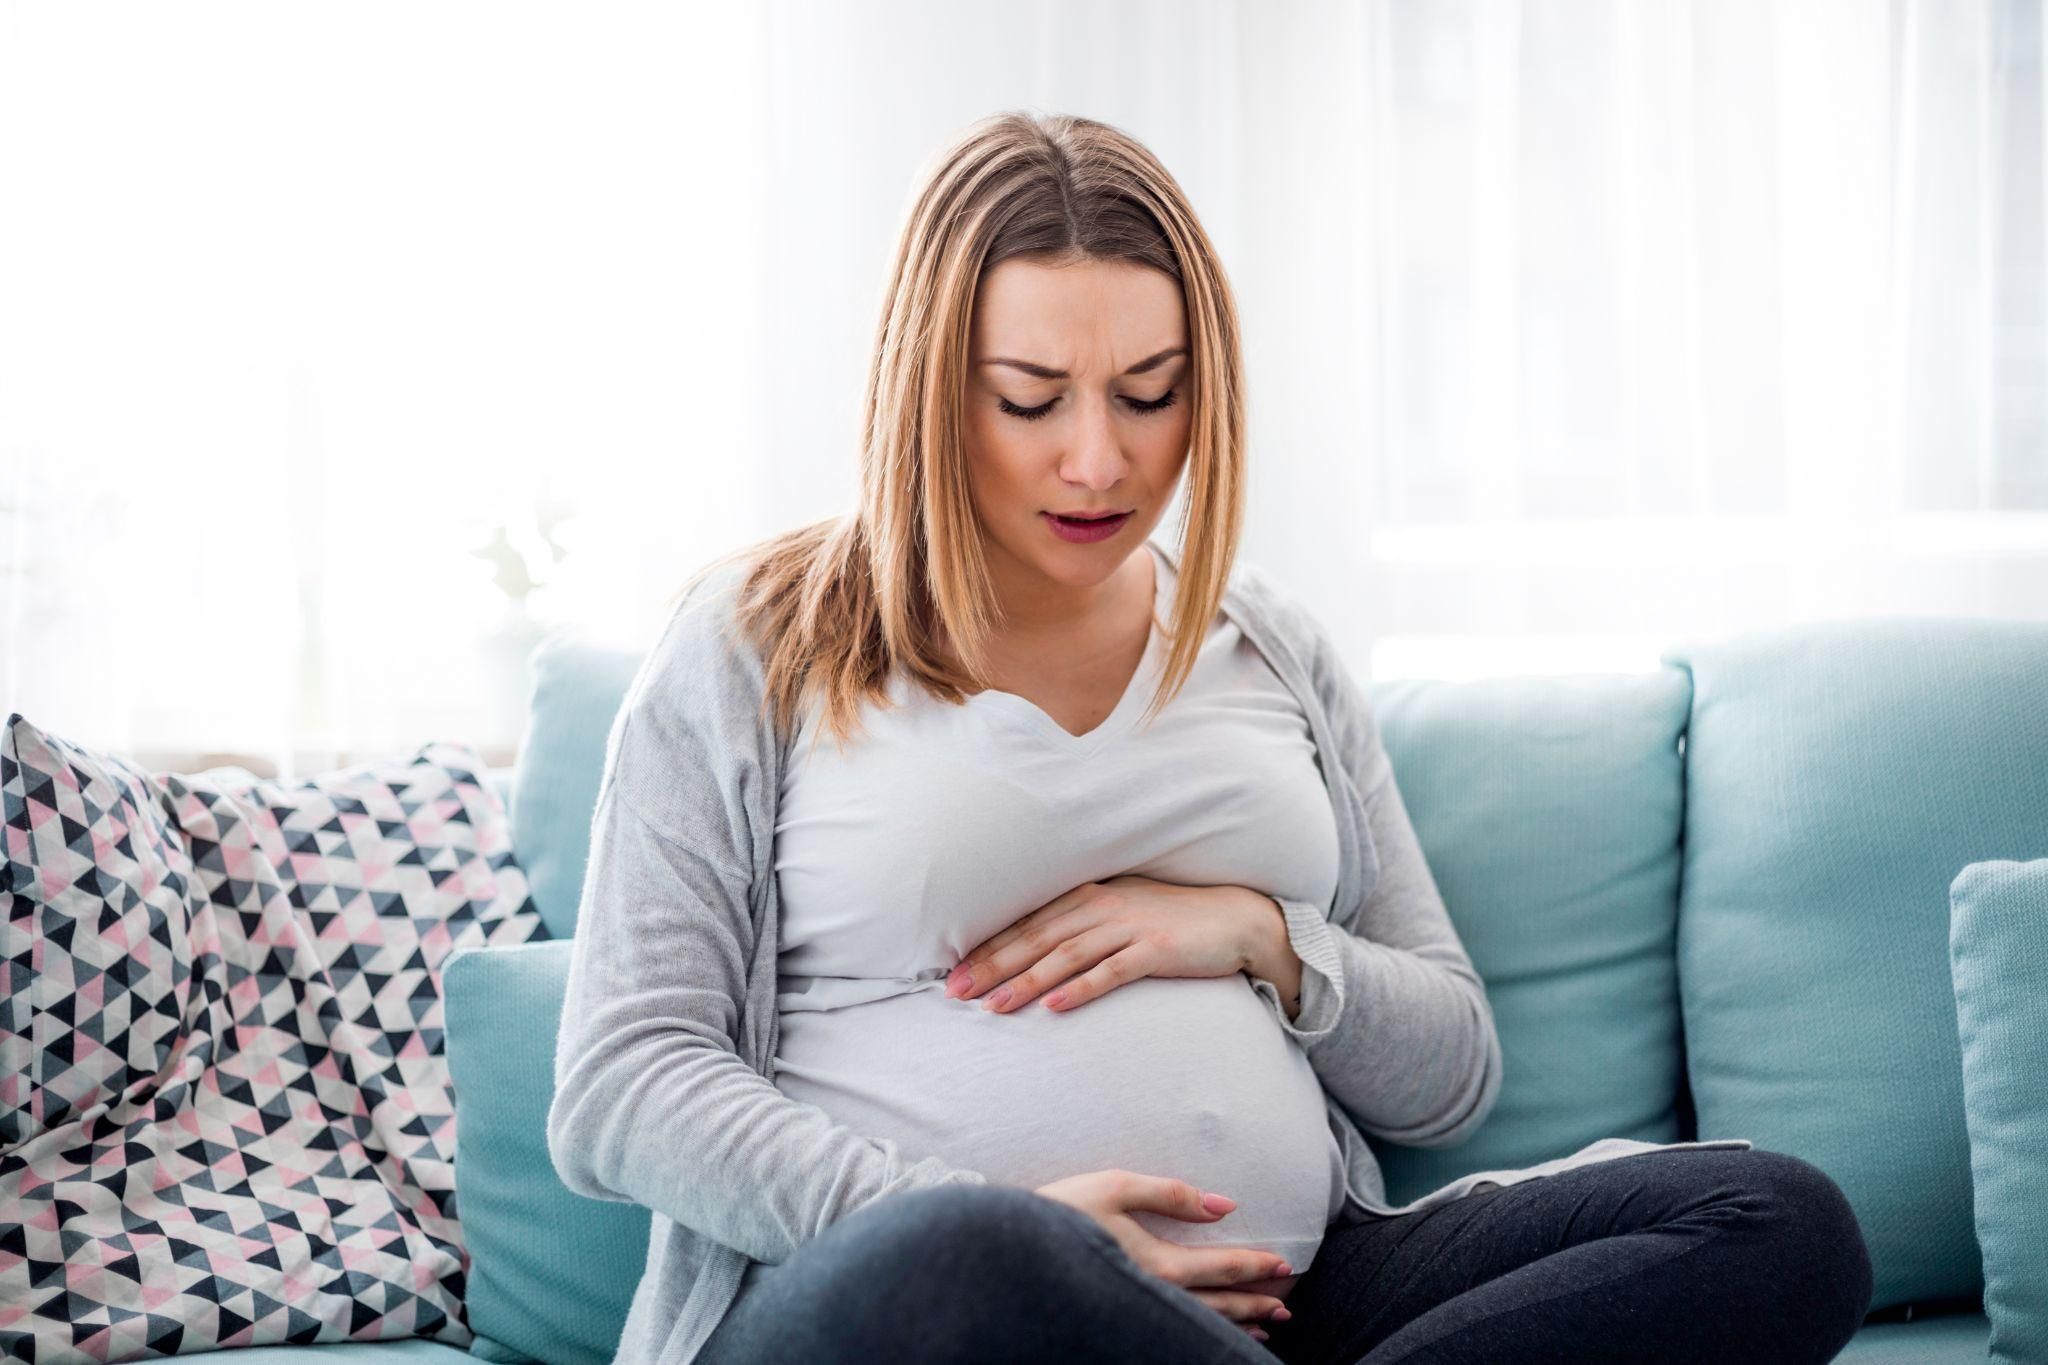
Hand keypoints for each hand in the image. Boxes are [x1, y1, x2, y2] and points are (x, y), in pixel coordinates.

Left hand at [945, 875, 1290, 1013]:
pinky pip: (1111, 971)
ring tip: (993, 1007)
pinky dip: (1079, 988)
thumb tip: (1033, 952)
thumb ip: (1079, 927)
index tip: (952, 974)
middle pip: (1036, 938)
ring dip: (1026, 981)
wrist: (1233, 920)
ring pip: (1065, 955)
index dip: (987, 949)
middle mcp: (1102, 906)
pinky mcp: (1155, 950)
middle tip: (955, 994)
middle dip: (992, 966)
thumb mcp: (1118, 913)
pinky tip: (1054, 1006)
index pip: (1027, 924)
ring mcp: (1128, 927)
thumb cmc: (1169, 921)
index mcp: (1088, 896)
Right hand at [1033, 1169, 1297, 1340]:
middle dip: (1255, 1302)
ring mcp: (1138, 1311)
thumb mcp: (1115, 1186)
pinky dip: (1205, 1331)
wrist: (1011, 1249)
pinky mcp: (1123, 1315)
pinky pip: (1177, 1329)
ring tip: (1265, 1325)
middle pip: (1217, 1303)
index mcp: (1157, 1263)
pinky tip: (1215, 1333)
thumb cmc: (1062, 1210)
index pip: (1219, 1267)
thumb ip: (1172, 1194)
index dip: (1253, 1265)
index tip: (1283, 1266)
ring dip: (1236, 1323)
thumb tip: (1224, 1205)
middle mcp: (1154, 1295)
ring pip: (1200, 1323)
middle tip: (1286, 1305)